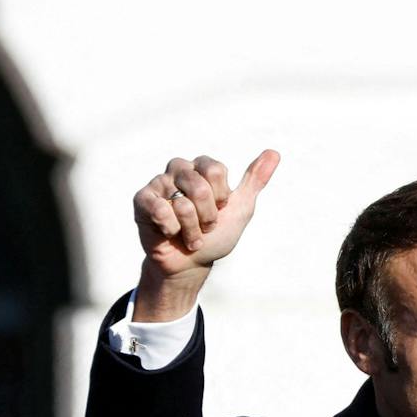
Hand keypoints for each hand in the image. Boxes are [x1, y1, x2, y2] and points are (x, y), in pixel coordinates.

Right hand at [131, 149, 278, 320]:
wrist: (192, 263)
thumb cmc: (216, 234)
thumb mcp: (240, 208)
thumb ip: (255, 180)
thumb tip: (274, 153)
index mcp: (201, 167)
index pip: (215, 170)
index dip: (221, 198)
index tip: (220, 208)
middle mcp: (178, 169)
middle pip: (200, 187)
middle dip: (208, 217)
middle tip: (204, 225)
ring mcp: (158, 183)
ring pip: (183, 205)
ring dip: (192, 229)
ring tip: (188, 233)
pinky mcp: (142, 200)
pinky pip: (161, 212)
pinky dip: (171, 230)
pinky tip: (169, 233)